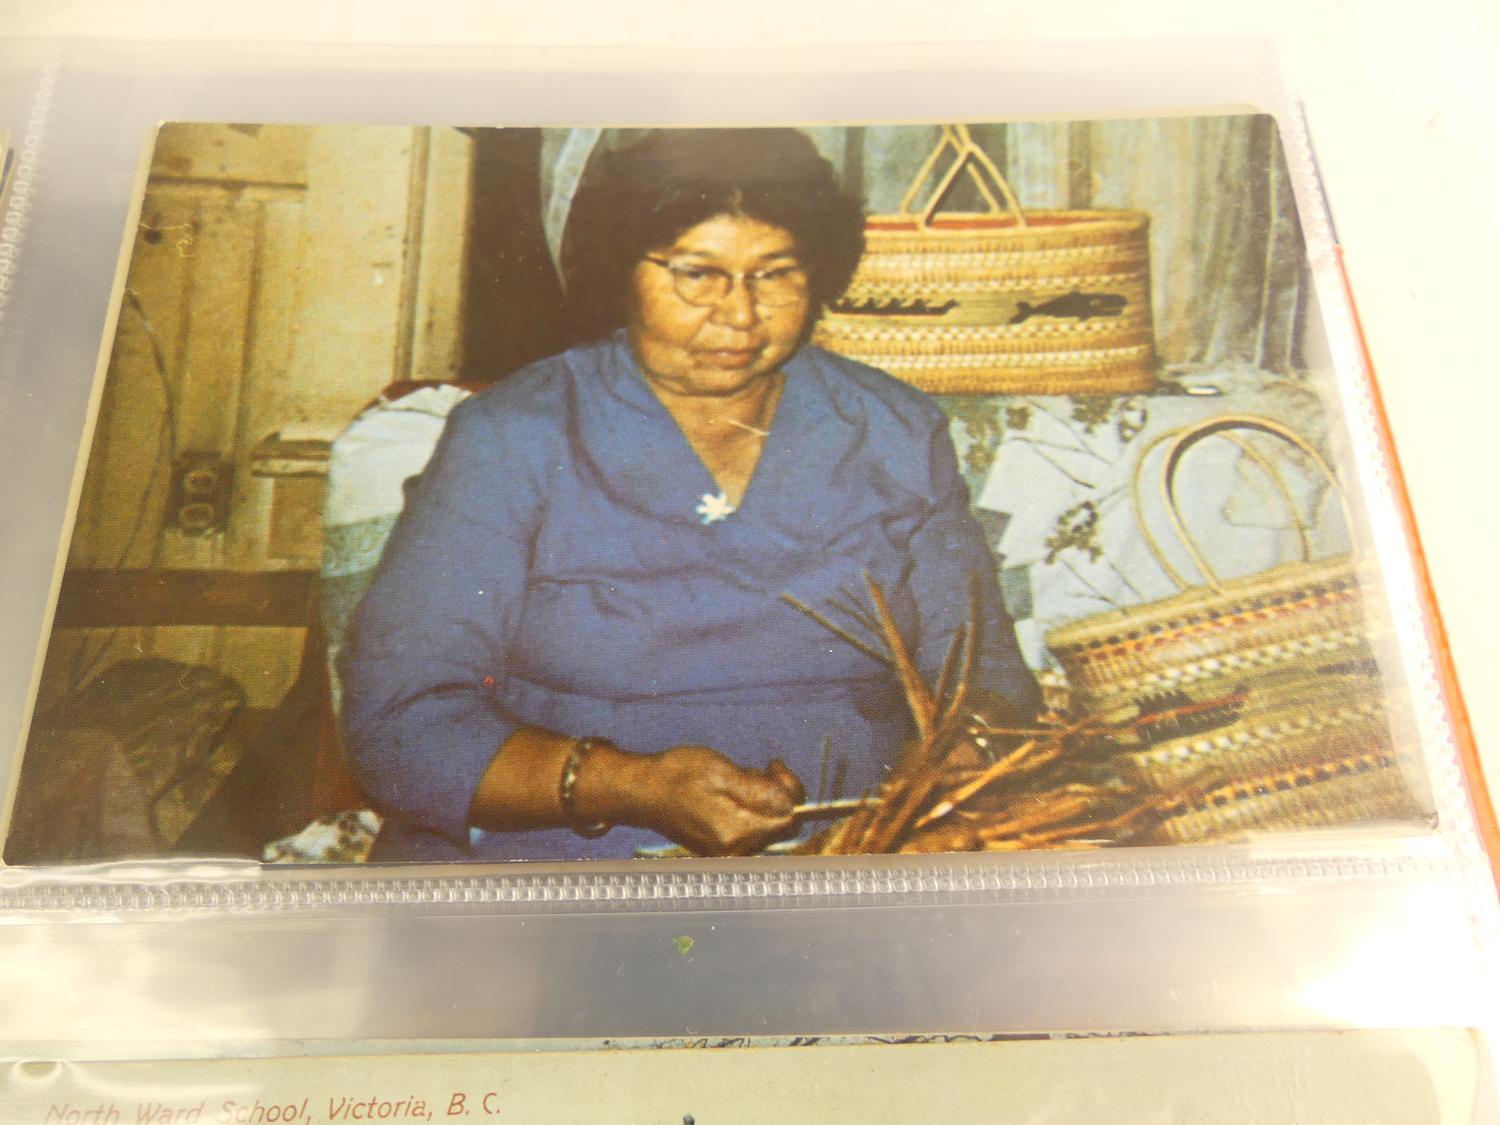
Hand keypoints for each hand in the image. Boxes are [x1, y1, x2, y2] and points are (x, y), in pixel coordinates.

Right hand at [630, 746, 805, 856]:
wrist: (642, 792)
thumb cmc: (677, 776)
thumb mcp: (721, 771)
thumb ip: (760, 791)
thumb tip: (791, 802)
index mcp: (736, 831)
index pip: (788, 818)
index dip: (791, 790)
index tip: (775, 766)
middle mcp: (734, 850)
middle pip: (781, 826)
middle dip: (778, 794)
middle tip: (758, 769)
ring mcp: (727, 852)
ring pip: (767, 827)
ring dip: (763, 801)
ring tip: (738, 779)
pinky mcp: (721, 848)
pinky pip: (751, 830)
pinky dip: (750, 810)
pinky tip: (732, 793)